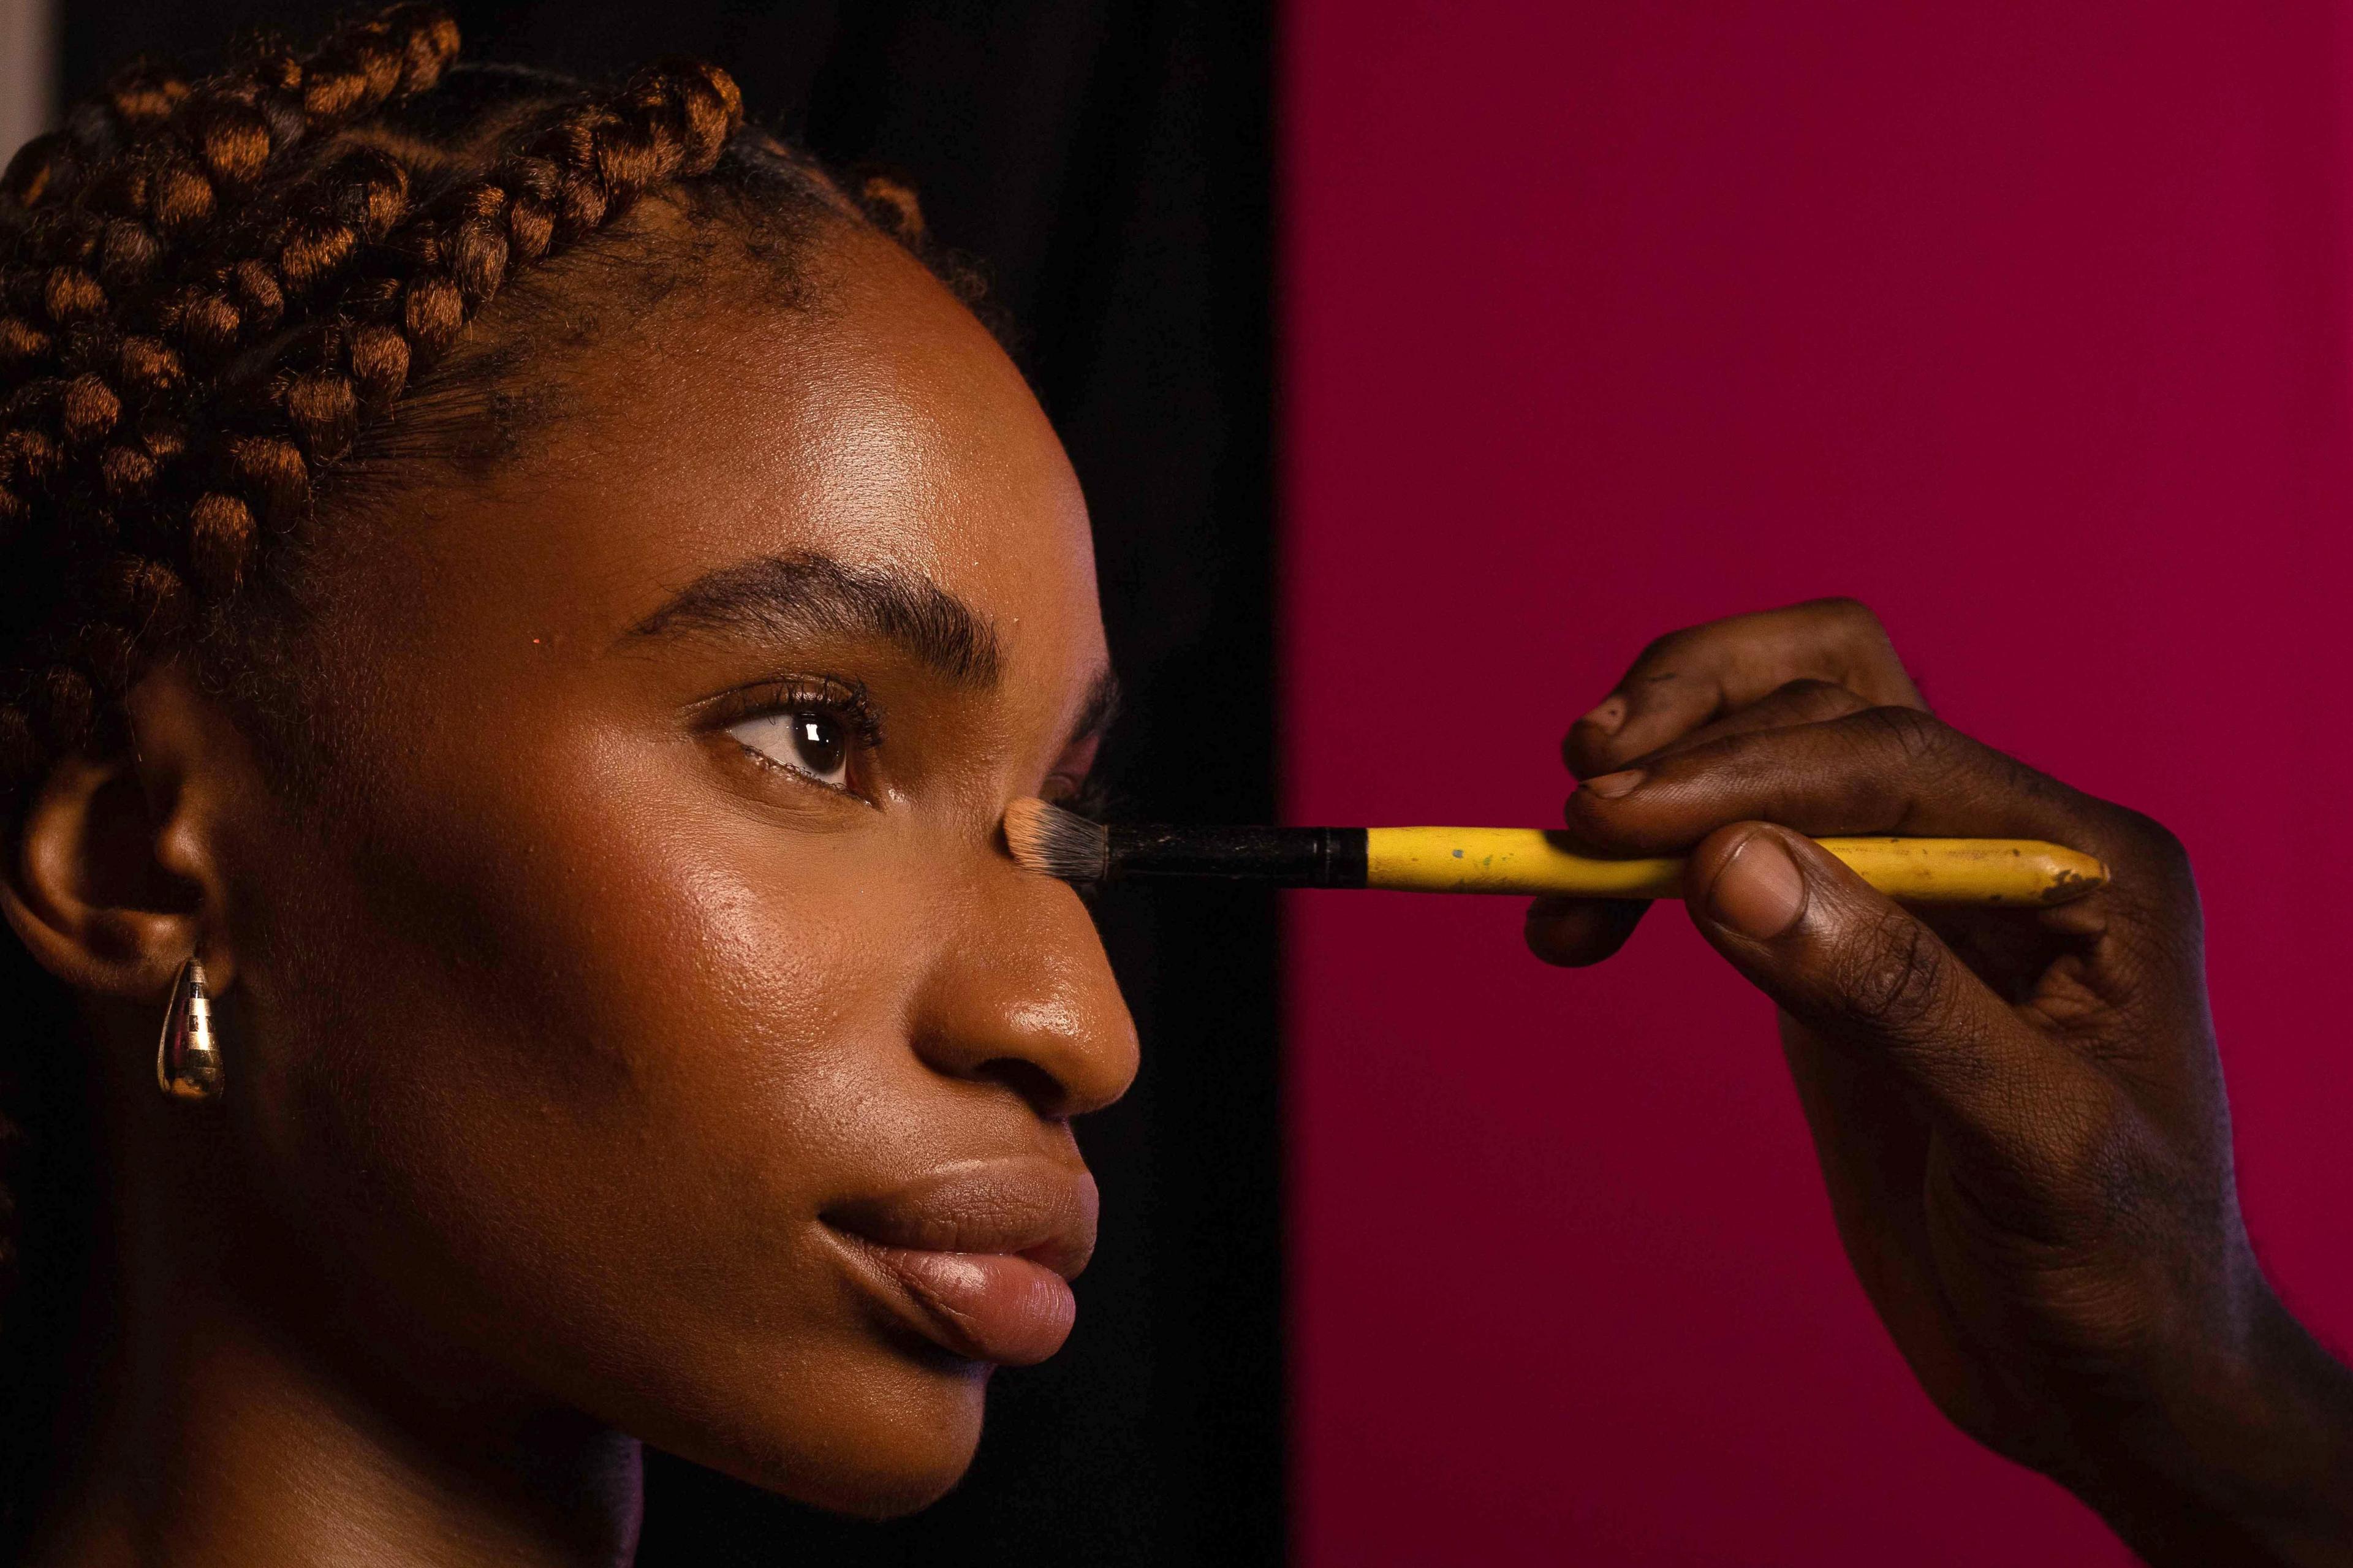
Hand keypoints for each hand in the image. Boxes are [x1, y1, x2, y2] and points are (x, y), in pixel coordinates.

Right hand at [1528, 599, 2352, 1564]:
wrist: (2113, 1385)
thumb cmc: (2121, 1277)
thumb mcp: (2031, 1146)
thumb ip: (1893, 995)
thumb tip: (1726, 863)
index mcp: (2082, 862)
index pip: (1887, 756)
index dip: (1738, 772)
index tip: (1607, 819)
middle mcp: (1997, 846)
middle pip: (1828, 696)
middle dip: (1694, 722)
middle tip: (1582, 794)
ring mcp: (1912, 894)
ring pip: (1774, 750)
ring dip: (1661, 774)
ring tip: (1560, 859)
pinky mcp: (1839, 954)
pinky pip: (1730, 861)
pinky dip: (1645, 869)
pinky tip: (1580, 927)